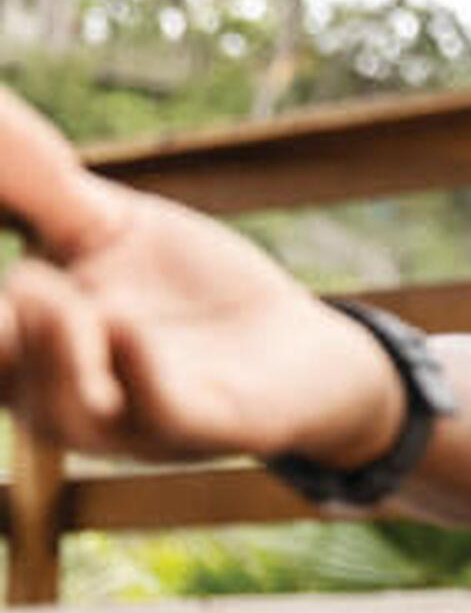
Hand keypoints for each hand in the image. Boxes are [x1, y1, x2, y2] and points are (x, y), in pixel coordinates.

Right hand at [0, 86, 401, 466]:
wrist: (300, 344)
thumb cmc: (191, 287)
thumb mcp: (109, 225)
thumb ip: (38, 187)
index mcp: (24, 342)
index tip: (3, 256)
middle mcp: (60, 393)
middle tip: (13, 283)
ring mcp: (131, 419)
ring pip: (61, 409)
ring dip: (50, 350)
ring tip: (47, 294)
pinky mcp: (204, 426)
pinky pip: (157, 412)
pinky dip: (137, 375)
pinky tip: (125, 329)